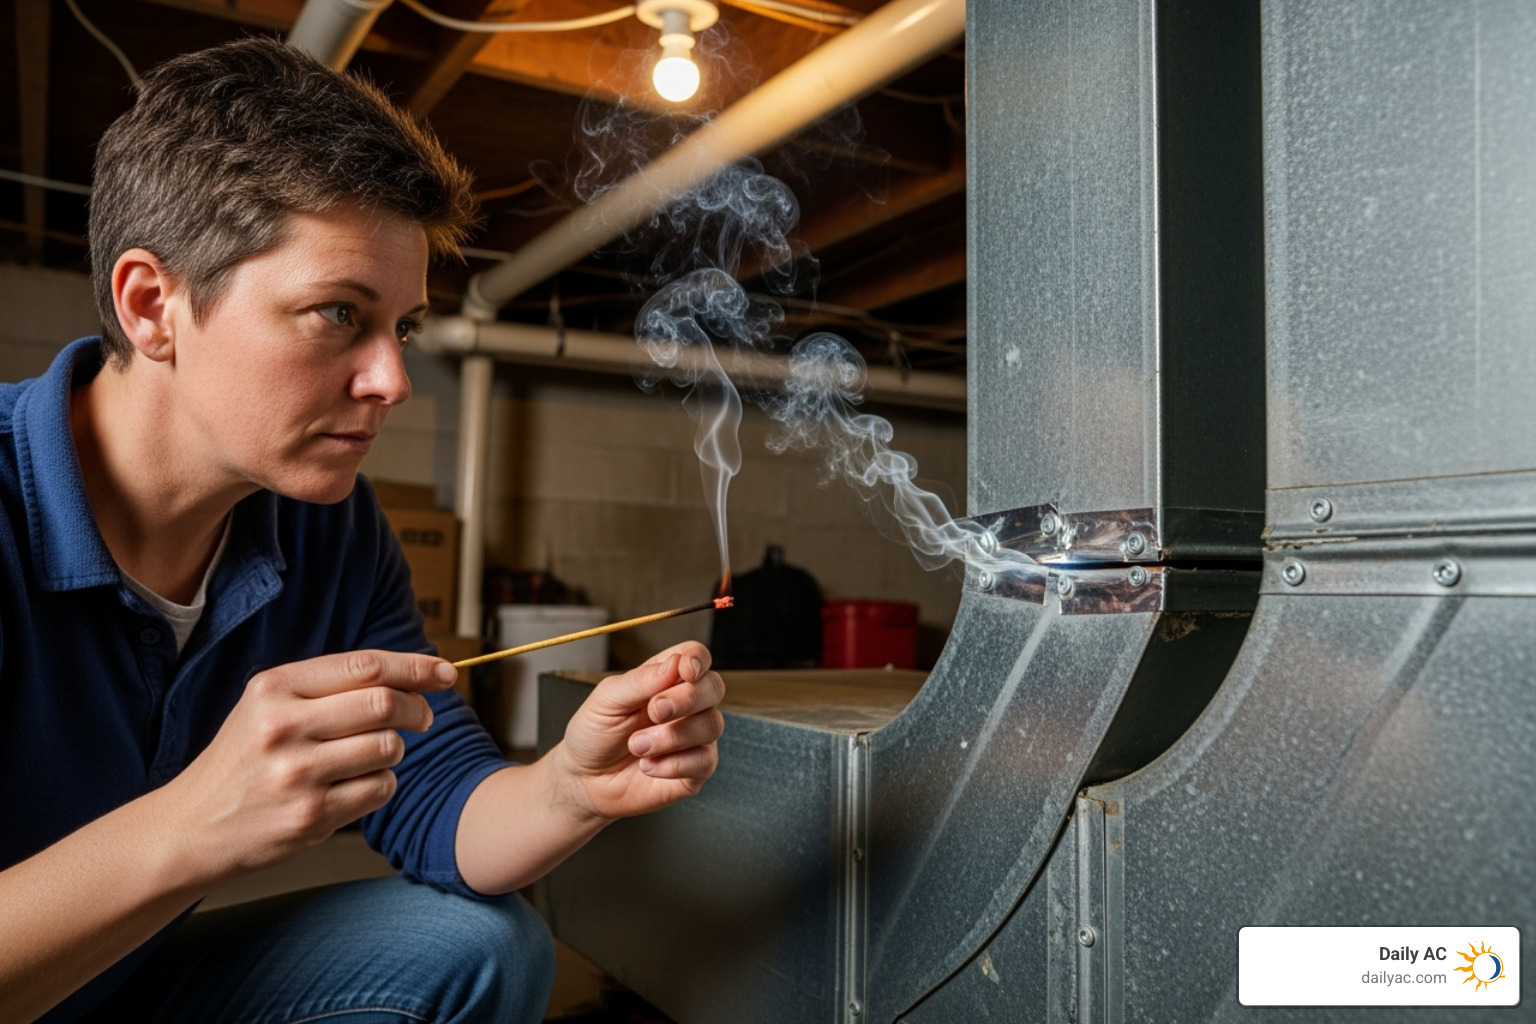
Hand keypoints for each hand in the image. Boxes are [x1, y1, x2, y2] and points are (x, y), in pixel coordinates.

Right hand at [159, 650, 455, 884]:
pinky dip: (381, 784)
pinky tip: (355, 786)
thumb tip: (409, 674)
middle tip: (423, 717)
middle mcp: (283, 726)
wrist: (191, 827)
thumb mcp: (267, 706)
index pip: (366, 666)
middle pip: (385, 704)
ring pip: (388, 748)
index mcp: (274, 687)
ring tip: (374, 756)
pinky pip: (380, 788)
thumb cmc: (242, 760)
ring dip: (396, 750)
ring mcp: (296, 774)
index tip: (446, 672)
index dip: (416, 667)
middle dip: (418, 708)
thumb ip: (328, 687)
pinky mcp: (310, 816)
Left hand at [553, 641, 724, 821]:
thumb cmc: (594, 733)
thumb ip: (641, 680)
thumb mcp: (607, 700)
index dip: (697, 659)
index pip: (696, 656)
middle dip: (686, 699)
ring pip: (712, 725)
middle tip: (654, 712)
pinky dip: (673, 764)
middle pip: (713, 687)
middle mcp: (686, 704)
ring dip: (672, 736)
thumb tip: (676, 664)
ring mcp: (694, 737)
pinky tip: (648, 766)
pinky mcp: (695, 769)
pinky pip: (705, 761)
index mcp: (665, 678)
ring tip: (637, 746)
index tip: (685, 671)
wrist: (584, 780)